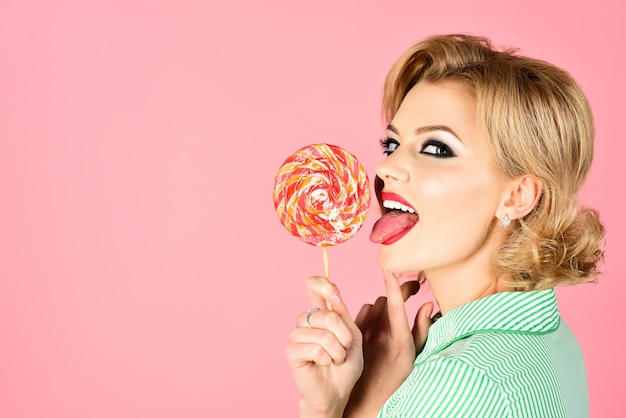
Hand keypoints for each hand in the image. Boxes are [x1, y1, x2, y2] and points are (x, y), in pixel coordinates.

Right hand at [284, 276, 363, 417]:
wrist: (337, 391)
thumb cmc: (345, 365)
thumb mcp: (352, 335)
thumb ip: (342, 314)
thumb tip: (333, 294)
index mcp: (321, 312)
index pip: (314, 285)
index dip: (324, 285)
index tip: (336, 297)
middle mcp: (306, 320)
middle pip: (326, 314)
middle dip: (343, 336)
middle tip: (343, 349)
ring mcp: (296, 334)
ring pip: (323, 334)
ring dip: (337, 351)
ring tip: (334, 359)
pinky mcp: (290, 351)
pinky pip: (315, 348)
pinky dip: (326, 359)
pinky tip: (322, 364)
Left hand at [344, 271, 433, 416]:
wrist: (368, 394)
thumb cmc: (396, 376)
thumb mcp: (415, 355)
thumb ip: (423, 328)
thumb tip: (427, 303)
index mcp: (399, 339)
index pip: (395, 305)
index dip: (393, 285)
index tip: (391, 269)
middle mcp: (380, 335)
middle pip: (386, 300)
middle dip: (397, 294)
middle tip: (409, 292)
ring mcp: (365, 334)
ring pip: (374, 304)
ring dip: (383, 303)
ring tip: (391, 313)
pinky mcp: (354, 334)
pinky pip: (362, 312)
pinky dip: (370, 312)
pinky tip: (375, 321)